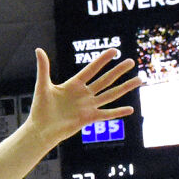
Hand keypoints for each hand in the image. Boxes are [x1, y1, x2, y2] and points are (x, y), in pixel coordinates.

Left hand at [24, 47, 139, 145]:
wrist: (40, 129)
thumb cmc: (40, 108)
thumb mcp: (42, 86)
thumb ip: (43, 68)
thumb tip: (38, 49)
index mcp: (74, 84)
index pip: (91, 69)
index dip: (102, 60)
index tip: (114, 50)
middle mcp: (84, 94)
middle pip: (105, 80)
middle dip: (118, 71)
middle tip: (131, 61)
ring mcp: (88, 106)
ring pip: (110, 95)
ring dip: (125, 88)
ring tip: (139, 80)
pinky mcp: (88, 119)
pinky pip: (106, 114)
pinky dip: (118, 112)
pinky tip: (130, 109)